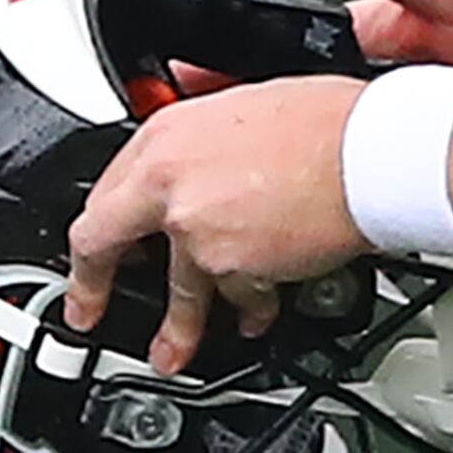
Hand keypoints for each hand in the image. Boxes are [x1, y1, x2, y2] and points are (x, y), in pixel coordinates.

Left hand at [64, 77, 365, 373]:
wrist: (367, 152)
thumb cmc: (326, 122)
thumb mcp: (244, 98)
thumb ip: (203, 123)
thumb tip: (190, 109)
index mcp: (165, 135)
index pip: (109, 187)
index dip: (103, 222)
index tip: (97, 246)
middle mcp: (168, 184)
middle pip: (100, 243)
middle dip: (89, 285)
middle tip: (85, 310)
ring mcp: (195, 231)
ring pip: (178, 290)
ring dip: (177, 329)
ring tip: (172, 353)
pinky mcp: (231, 269)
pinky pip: (235, 298)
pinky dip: (249, 309)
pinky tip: (256, 314)